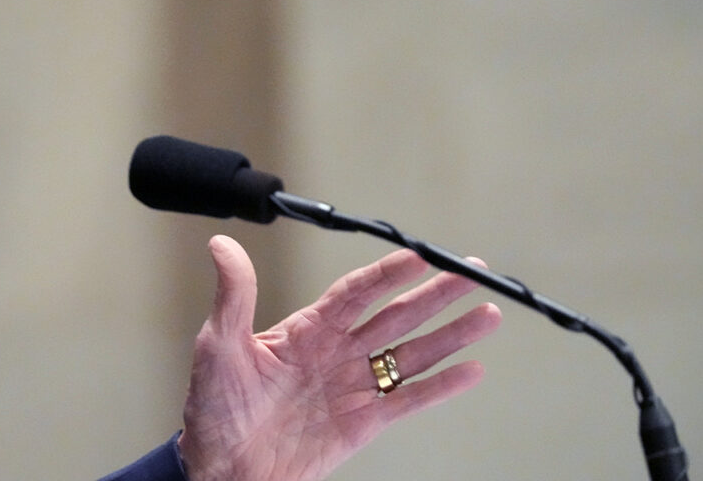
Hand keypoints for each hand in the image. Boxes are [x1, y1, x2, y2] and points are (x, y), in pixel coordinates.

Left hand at [178, 235, 501, 480]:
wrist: (222, 468)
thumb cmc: (214, 408)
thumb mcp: (219, 344)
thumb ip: (233, 294)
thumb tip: (222, 244)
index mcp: (305, 330)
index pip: (356, 292)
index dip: (388, 272)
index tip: (419, 254)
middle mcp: (336, 353)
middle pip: (396, 315)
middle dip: (435, 293)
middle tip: (471, 270)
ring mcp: (353, 387)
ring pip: (412, 353)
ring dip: (451, 334)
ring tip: (488, 313)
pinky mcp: (363, 423)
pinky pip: (409, 399)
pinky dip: (442, 386)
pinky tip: (471, 370)